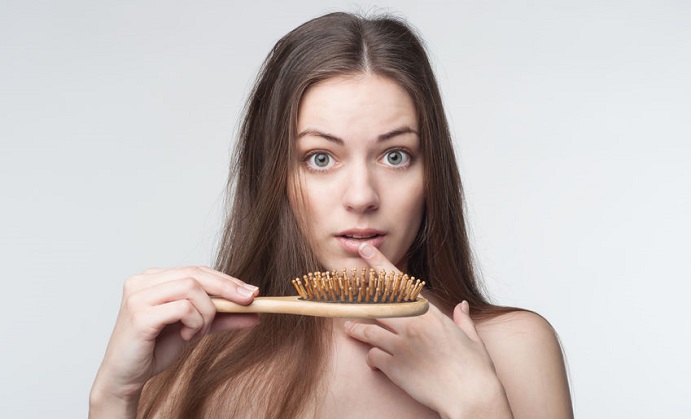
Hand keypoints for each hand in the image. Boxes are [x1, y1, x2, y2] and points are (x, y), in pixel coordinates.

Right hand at [90, 266, 259, 415]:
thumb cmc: (154, 348)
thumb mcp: (195, 328)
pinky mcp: (140, 314)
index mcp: (154, 278)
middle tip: (249, 301)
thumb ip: (222, 318)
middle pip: (196, 274)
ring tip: (198, 331)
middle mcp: (143, 281)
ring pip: (191, 288)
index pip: (197, 270)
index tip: (252, 292)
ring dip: (206, 312)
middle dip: (228, 288)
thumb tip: (255, 312)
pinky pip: (182, 308)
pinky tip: (185, 336)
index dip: (226, 279)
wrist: (126, 376)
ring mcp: (139, 296)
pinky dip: (193, 322)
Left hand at [344, 244, 510, 417]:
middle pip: (375, 304)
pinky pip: (372, 356)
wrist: (470, 397)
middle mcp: (412, 325)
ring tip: (348, 327)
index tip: (365, 250)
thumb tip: (462, 306)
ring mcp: (401, 346)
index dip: (379, 264)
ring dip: (356, 328)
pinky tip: (373, 360)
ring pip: (367, 330)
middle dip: (358, 296)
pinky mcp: (394, 368)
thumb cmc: (475, 369)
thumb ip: (463, 319)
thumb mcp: (472, 338)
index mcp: (430, 314)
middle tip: (345, 292)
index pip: (399, 283)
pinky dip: (371, 357)